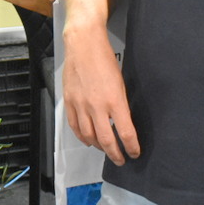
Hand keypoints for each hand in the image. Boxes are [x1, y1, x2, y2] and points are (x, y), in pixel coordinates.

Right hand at [62, 29, 138, 164]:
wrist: (83, 44)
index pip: (126, 133)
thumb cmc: (104, 59)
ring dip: (98, 147)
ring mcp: (80, 105)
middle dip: (115, 154)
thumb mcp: (120, 83)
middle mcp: (96, 106)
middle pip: (106, 140)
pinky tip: (88, 140)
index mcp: (114, 101)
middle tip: (120, 160)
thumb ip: (120, 104)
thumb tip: (121, 122)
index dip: (131, 147)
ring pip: (88, 137)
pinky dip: (81, 137)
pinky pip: (74, 126)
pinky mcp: (69, 101)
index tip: (135, 153)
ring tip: (105, 150)